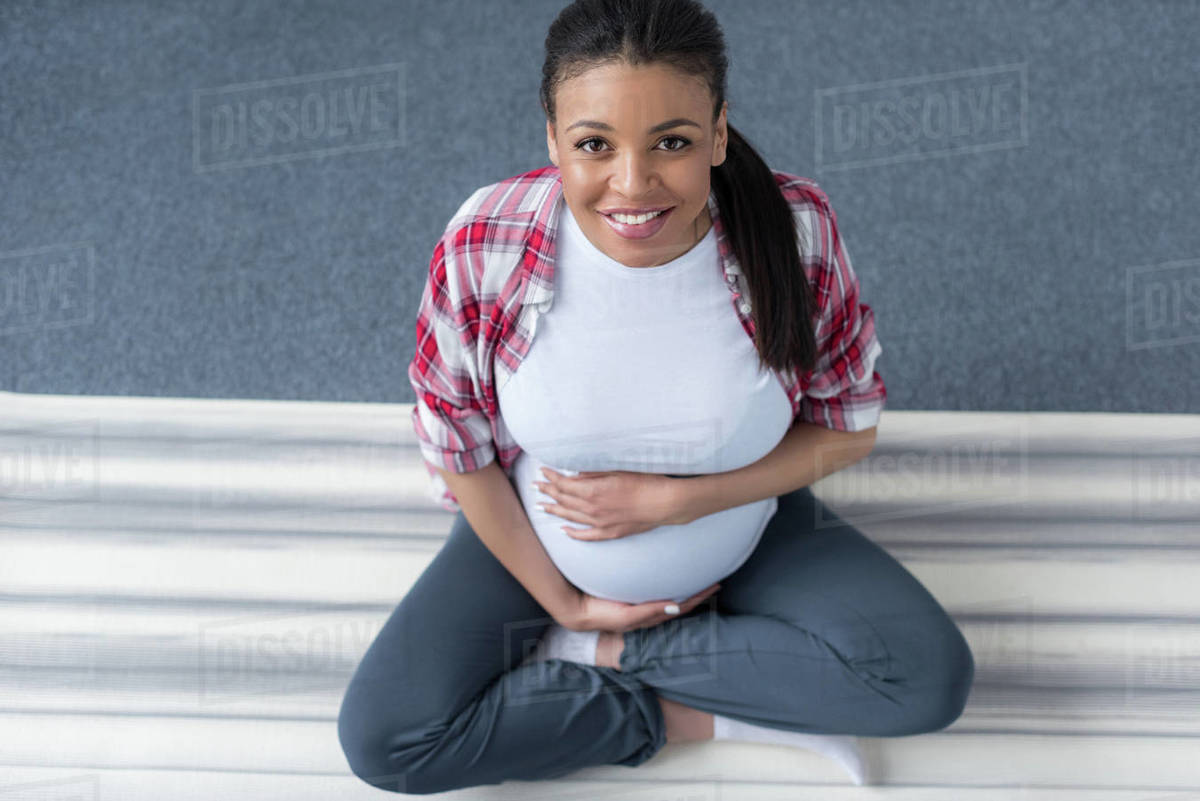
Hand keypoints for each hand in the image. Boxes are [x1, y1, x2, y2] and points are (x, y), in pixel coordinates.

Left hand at [533, 468, 687, 540]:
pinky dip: (573, 533)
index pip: (564, 484)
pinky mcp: (610, 533)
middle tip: (536, 487)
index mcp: (593, 490)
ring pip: (570, 517)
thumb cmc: (645, 481)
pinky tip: (564, 530)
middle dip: (548, 492)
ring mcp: (600, 523)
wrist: (665, 503)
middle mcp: (592, 508)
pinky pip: (586, 535)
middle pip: (564, 499)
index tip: (543, 472)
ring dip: (554, 510)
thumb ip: (594, 473)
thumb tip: (575, 474)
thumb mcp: (618, 470)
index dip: (552, 478)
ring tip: (541, 506)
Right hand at [556, 582, 722, 632]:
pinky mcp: (635, 598)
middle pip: (682, 602)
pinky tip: (675, 579)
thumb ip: (649, 611)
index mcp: (651, 616)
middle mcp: (650, 611)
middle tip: (717, 581)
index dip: (699, 597)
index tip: (715, 585)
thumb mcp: (626, 616)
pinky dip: (672, 586)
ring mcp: (643, 605)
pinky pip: (659, 592)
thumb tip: (675, 607)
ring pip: (673, 597)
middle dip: (700, 593)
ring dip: (689, 590)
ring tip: (703, 580)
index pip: (681, 606)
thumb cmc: (602, 613)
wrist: (580, 610)